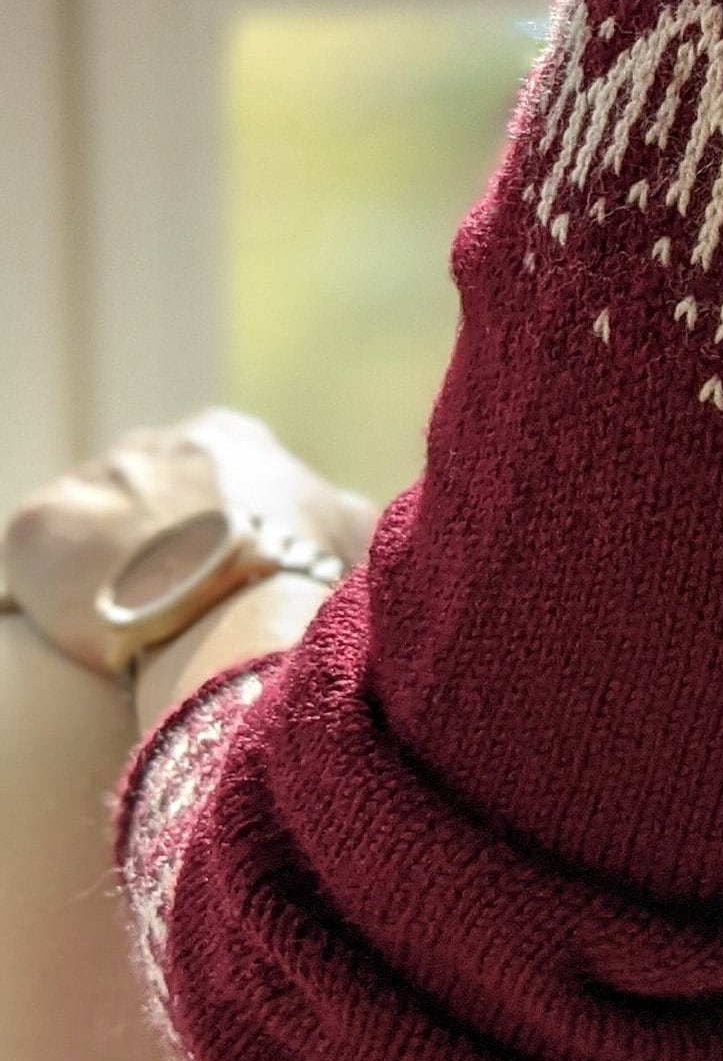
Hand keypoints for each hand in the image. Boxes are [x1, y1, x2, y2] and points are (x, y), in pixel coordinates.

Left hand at [1, 408, 378, 679]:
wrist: (235, 615)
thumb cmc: (303, 574)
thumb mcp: (348, 526)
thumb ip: (330, 507)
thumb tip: (337, 513)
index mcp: (226, 436)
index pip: (211, 468)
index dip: (218, 520)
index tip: (225, 562)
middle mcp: (153, 441)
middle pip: (145, 491)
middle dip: (157, 535)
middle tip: (180, 594)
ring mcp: (91, 479)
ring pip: (91, 527)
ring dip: (106, 564)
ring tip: (139, 617)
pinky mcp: (37, 525)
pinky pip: (38, 559)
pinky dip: (57, 592)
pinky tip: (93, 625)